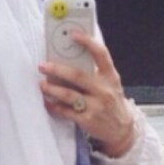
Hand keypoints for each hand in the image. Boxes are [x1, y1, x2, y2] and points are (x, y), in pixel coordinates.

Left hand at [39, 30, 136, 156]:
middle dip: (57, 69)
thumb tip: (68, 58)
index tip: (73, 34)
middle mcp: (104, 90)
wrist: (122, 130)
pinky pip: (66, 111)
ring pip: (69, 95)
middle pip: (77, 76)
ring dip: (52, 89)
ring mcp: (96, 106)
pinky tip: (47, 102)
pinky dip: (54, 106)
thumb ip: (95, 72)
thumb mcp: (110, 84)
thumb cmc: (111, 102)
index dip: (87, 42)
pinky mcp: (87, 120)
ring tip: (42, 85)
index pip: (101, 54)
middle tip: (43, 65)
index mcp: (110, 77)